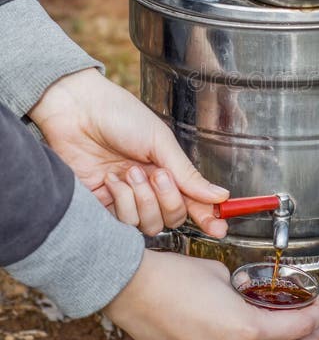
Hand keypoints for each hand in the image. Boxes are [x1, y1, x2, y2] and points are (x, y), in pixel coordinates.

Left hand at [29, 68, 228, 236]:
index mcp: (167, 169)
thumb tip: (219, 196)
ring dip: (142, 199)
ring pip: (148, 224)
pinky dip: (121, 200)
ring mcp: (126, 197)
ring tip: (129, 172)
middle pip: (172, 218)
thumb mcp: (160, 141)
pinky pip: (122, 221)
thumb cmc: (119, 115)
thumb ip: (187, 174)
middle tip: (156, 175)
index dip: (208, 217)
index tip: (219, 228)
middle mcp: (149, 187)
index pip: (193, 201)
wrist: (77, 111)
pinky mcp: (102, 205)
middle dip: (168, 199)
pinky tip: (111, 179)